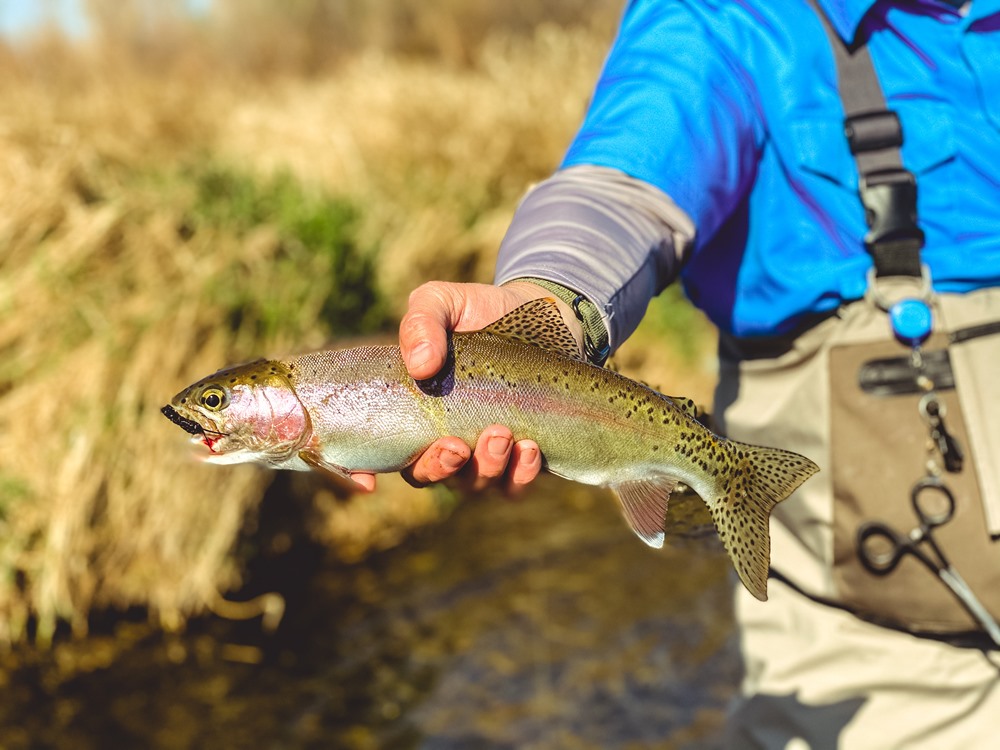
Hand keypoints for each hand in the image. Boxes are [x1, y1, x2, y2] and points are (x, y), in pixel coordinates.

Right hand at [349, 280, 582, 492]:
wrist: (542, 311)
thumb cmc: (479, 311)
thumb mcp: (442, 302)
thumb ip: (421, 323)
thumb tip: (420, 366)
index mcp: (409, 410)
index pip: (375, 454)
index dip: (360, 476)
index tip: (369, 483)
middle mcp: (440, 438)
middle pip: (426, 476)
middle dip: (440, 468)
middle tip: (458, 446)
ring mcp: (480, 453)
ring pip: (472, 484)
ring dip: (484, 469)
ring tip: (501, 434)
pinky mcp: (520, 457)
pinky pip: (514, 486)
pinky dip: (520, 476)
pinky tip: (529, 448)